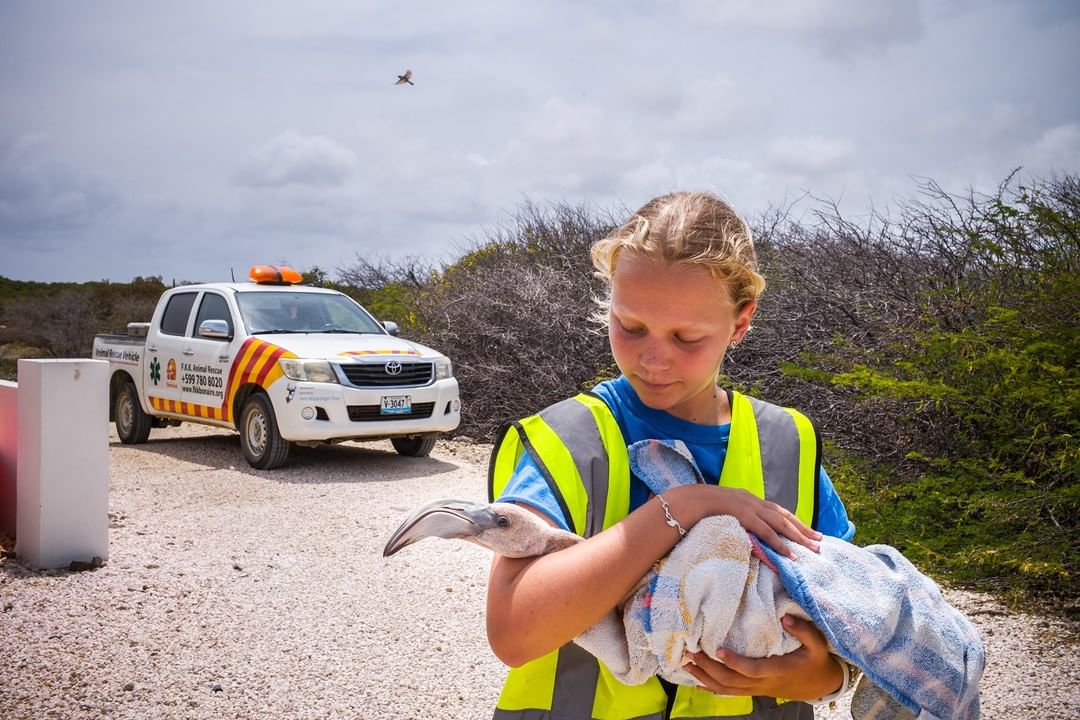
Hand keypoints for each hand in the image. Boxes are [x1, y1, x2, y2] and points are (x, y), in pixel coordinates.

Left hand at [681, 615, 841, 700]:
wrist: (820, 684)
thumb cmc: (816, 660)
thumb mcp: (818, 644)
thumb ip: (804, 630)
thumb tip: (785, 617)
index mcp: (777, 670)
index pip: (752, 669)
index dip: (734, 662)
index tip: (718, 650)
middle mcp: (763, 682)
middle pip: (732, 681)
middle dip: (709, 668)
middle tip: (690, 652)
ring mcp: (757, 688)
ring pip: (727, 689)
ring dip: (705, 677)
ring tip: (686, 664)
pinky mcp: (754, 689)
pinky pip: (730, 692)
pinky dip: (711, 687)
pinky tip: (696, 680)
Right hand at [699, 486, 820, 557]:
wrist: (688, 501)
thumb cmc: (701, 507)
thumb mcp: (722, 509)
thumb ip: (734, 516)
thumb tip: (741, 530)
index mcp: (748, 498)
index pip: (777, 510)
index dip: (793, 520)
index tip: (806, 530)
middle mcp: (753, 501)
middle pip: (785, 515)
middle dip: (803, 528)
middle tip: (819, 540)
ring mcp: (750, 508)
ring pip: (781, 523)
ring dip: (799, 536)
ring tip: (813, 548)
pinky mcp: (746, 517)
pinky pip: (767, 532)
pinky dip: (781, 543)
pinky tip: (791, 553)